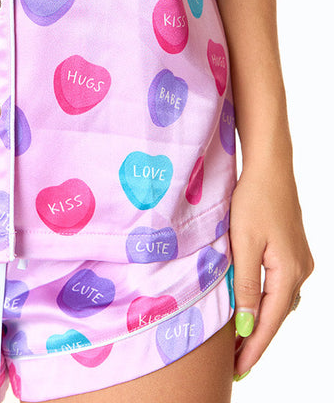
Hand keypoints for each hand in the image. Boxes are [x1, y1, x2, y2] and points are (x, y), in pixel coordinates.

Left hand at [229, 162, 312, 377]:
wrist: (270, 166)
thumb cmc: (253, 200)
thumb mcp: (243, 244)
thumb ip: (244, 286)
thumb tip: (245, 326)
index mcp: (289, 272)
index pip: (270, 321)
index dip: (254, 347)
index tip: (239, 369)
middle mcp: (301, 270)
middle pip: (276, 315)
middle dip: (256, 338)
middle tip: (234, 362)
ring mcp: (300, 260)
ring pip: (279, 301)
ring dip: (260, 320)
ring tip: (237, 338)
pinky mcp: (293, 251)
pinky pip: (280, 285)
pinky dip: (265, 301)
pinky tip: (250, 305)